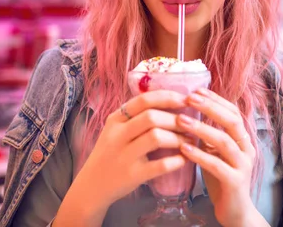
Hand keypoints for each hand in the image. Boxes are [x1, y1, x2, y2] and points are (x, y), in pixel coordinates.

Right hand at [64, 90, 191, 212]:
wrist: (92, 186)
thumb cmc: (111, 153)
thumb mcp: (116, 130)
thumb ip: (136, 116)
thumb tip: (172, 101)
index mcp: (116, 119)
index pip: (144, 100)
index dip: (168, 97)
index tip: (187, 100)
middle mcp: (117, 135)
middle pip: (151, 117)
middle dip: (176, 119)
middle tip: (191, 124)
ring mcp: (124, 156)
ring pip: (156, 137)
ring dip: (178, 138)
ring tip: (190, 141)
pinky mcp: (132, 175)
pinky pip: (160, 165)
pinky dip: (176, 160)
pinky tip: (184, 159)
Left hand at [177, 88, 264, 226]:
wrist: (235, 212)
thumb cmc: (221, 178)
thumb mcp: (216, 152)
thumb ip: (209, 134)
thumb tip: (189, 110)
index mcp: (243, 139)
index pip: (233, 112)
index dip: (215, 100)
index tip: (196, 90)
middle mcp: (247, 149)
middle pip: (232, 121)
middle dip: (210, 107)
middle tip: (188, 98)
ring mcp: (243, 165)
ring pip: (224, 141)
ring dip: (201, 128)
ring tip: (180, 120)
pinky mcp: (235, 182)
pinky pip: (217, 165)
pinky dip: (199, 155)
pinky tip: (184, 148)